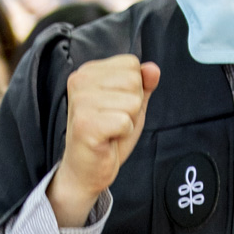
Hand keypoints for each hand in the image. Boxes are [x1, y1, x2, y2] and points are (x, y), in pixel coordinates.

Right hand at [49, 55, 160, 227]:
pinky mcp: (85, 124)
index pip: (130, 64)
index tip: (115, 107)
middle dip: (132, 105)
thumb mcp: (130, 105)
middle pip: (133, 81)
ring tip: (110, 130)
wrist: (86, 170)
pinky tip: (108, 139)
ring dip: (128, 121)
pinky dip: (123, 134)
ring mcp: (80, 101)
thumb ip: (143, 85)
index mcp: (88, 71)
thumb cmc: (107, 136)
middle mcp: (80, 80)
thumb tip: (153, 69)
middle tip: (113, 121)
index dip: (133, 89)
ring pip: (132, 101)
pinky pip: (125, 121)